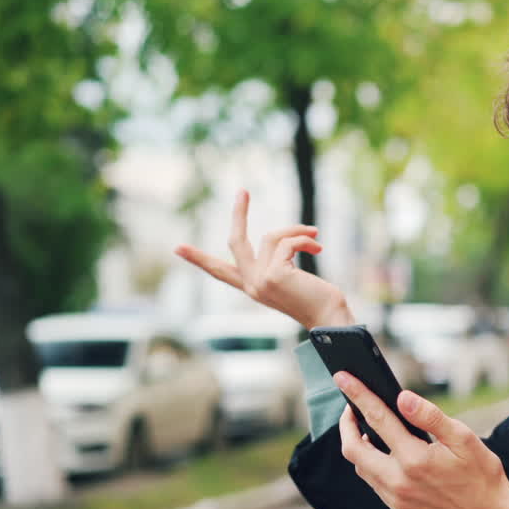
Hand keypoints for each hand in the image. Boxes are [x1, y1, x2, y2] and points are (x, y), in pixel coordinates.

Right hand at [173, 190, 354, 329]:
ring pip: (270, 237)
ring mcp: (260, 280)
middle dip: (238, 214)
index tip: (177, 248)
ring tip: (315, 234)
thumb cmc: (318, 299)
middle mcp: (252, 285)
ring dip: (296, 231)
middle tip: (242, 191)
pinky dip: (304, 238)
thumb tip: (281, 240)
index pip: (220, 272)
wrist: (331, 317)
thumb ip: (278, 262)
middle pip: (234, 242)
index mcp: (252, 288)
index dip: (199, 258)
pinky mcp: (274, 275)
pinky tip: (318, 245)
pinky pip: (287, 242)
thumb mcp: (291, 278)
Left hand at [333, 371, 508, 508]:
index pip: (377, 419)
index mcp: (415, 459)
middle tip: (350, 408)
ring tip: (367, 428)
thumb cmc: (481, 472)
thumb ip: (430, 416)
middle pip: (353, 449)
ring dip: (358, 446)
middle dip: (346, 424)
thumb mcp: (464, 438)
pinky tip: (384, 454)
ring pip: (361, 467)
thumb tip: (403, 398)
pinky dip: (372, 464)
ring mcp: (396, 499)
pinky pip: (374, 483)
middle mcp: (399, 481)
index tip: (343, 378)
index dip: (358, 395)